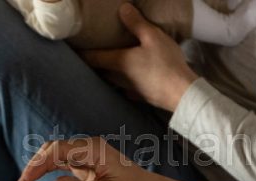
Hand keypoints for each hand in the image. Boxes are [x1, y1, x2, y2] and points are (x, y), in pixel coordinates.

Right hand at [17, 137, 161, 180]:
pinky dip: (48, 168)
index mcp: (93, 149)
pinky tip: (37, 179)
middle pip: (53, 148)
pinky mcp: (84, 160)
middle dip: (35, 164)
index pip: (58, 150)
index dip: (38, 164)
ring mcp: (85, 152)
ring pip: (55, 153)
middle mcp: (87, 146)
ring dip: (39, 166)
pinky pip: (61, 160)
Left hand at [80, 4, 198, 111]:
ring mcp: (129, 89)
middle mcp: (119, 78)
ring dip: (107, 72)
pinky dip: (123, 81)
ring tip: (108, 63)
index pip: (93, 58)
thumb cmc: (165, 63)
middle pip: (100, 70)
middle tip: (90, 53)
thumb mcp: (153, 37)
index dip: (82, 53)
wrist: (181, 93)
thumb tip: (122, 8)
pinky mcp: (139, 96)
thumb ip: (136, 23)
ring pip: (112, 80)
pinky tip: (128, 78)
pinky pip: (125, 87)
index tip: (74, 49)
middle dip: (94, 62)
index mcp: (118, 62)